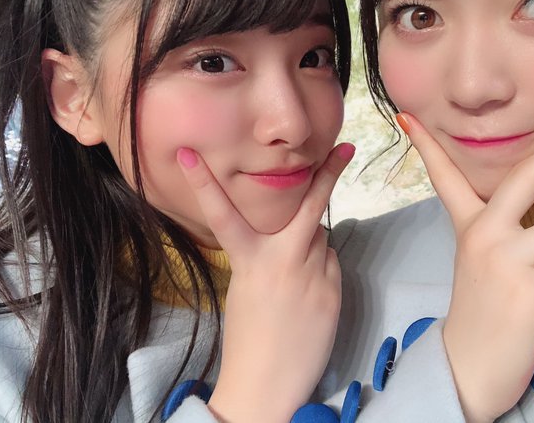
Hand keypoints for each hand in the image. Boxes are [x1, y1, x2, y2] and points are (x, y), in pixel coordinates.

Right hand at [177, 143, 354, 422]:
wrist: (267, 385)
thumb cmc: (249, 337)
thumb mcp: (247, 288)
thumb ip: (271, 255)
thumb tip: (303, 233)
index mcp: (249, 261)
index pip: (221, 214)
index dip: (201, 182)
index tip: (188, 154)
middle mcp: (282, 262)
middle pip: (311, 208)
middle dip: (328, 175)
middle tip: (345, 148)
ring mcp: (313, 276)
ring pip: (321, 239)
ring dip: (314, 245)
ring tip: (297, 277)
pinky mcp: (334, 292)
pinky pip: (332, 264)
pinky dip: (323, 269)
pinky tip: (310, 294)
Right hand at [397, 112, 533, 422]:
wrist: (467, 369)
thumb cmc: (482, 316)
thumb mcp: (485, 266)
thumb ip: (515, 238)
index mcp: (469, 228)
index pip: (444, 177)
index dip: (426, 144)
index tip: (410, 116)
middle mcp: (483, 236)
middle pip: (527, 175)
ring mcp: (504, 261)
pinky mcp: (529, 291)